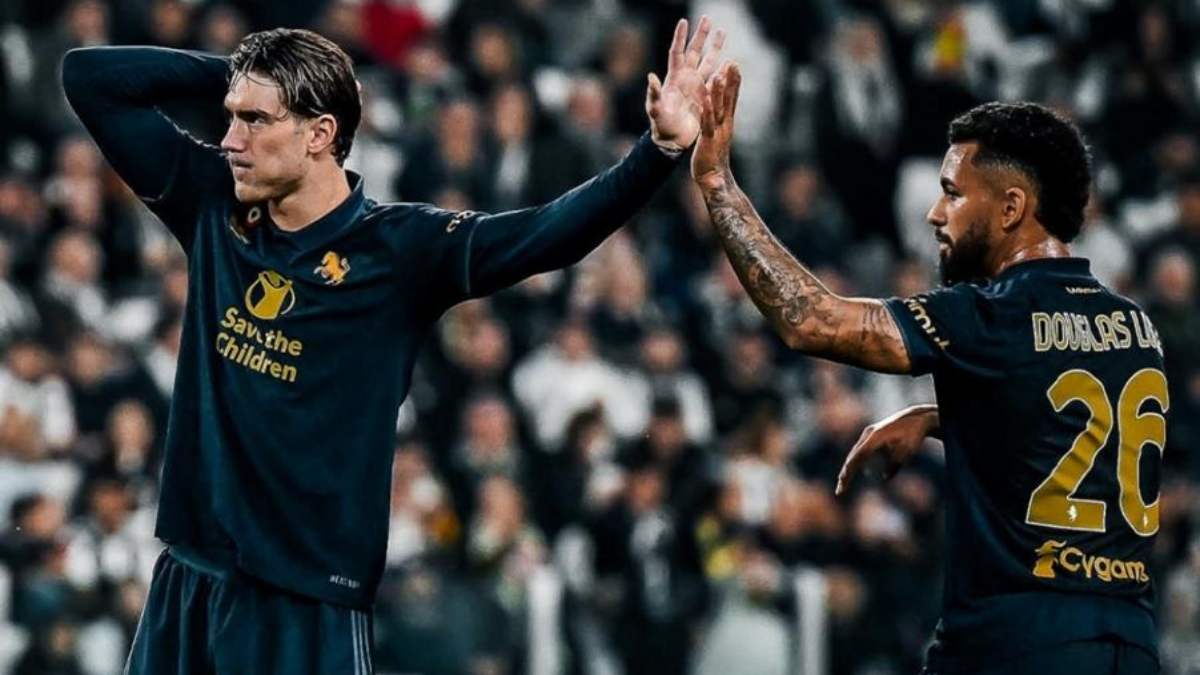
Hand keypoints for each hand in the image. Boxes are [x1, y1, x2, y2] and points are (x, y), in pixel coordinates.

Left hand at [646, 17, 724, 152]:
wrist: (672, 140)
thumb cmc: (661, 124)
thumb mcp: (655, 109)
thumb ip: (654, 93)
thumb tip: (651, 77)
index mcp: (674, 78)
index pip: (677, 52)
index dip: (680, 37)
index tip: (684, 21)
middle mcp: (686, 78)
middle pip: (695, 51)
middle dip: (701, 35)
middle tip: (708, 18)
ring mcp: (696, 86)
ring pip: (708, 61)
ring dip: (715, 47)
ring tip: (722, 32)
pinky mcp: (704, 95)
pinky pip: (715, 79)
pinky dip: (722, 70)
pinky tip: (730, 60)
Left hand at [691, 61, 739, 189]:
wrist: (714, 180)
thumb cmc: (714, 159)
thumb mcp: (718, 137)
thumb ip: (720, 123)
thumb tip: (722, 111)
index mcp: (726, 122)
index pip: (731, 99)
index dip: (733, 82)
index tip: (734, 65)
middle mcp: (725, 125)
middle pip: (728, 99)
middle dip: (730, 81)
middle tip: (732, 62)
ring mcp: (717, 132)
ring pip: (718, 108)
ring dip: (718, 92)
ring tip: (718, 75)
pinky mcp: (707, 140)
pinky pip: (707, 123)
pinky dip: (706, 111)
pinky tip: (705, 100)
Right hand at [835, 405, 937, 496]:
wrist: (918, 417)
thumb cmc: (914, 434)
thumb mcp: (908, 451)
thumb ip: (895, 465)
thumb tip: (884, 478)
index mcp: (876, 436)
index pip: (858, 455)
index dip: (850, 469)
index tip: (843, 481)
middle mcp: (868, 434)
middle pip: (853, 456)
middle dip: (846, 474)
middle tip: (840, 490)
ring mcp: (869, 434)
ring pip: (855, 454)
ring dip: (849, 470)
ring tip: (843, 484)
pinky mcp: (871, 436)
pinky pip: (861, 452)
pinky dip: (857, 463)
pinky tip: (851, 475)